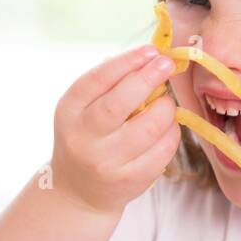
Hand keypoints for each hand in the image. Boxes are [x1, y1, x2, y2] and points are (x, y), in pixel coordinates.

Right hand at [50, 45, 181, 214]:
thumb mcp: (84, 109)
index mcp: (68, 111)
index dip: (127, 62)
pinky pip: (162, 150)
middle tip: (167, 65)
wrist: (79, 190)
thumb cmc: (88, 137)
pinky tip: (167, 128)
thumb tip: (152, 58)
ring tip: (165, 104)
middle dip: (148, 79)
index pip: (96, 80)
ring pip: (148, 127)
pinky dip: (172, 133)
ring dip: (166, 108)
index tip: (151, 51)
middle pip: (119, 103)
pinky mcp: (129, 180)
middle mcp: (83, 137)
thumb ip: (110, 85)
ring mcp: (106, 162)